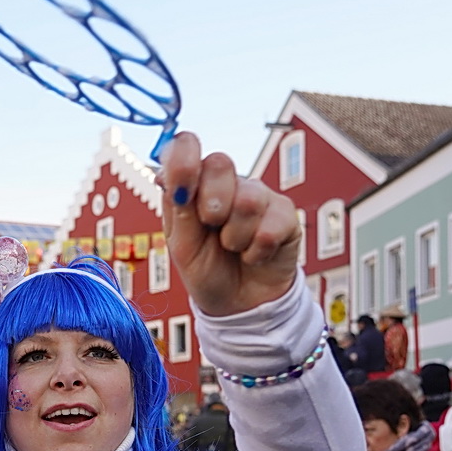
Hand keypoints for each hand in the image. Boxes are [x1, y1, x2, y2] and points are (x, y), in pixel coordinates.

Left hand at [159, 132, 301, 316]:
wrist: (238, 304)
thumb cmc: (206, 270)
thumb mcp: (181, 245)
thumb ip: (177, 207)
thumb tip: (166, 172)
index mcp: (194, 184)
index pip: (185, 146)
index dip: (183, 160)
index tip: (181, 190)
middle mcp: (226, 183)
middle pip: (220, 163)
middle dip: (212, 204)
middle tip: (212, 227)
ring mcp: (258, 195)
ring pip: (247, 200)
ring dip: (234, 237)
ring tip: (233, 248)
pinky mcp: (285, 214)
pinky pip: (269, 228)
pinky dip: (256, 252)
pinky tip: (254, 256)